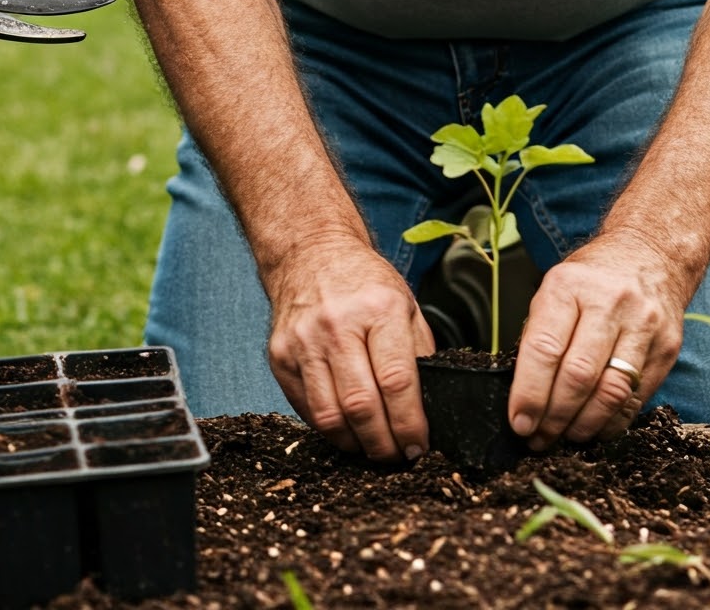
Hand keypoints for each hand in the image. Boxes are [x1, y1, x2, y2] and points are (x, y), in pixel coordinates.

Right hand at [265, 234, 434, 462]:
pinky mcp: (280, 355)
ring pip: (330, 417)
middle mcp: (337, 324)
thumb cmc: (364, 282)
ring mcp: (303, 341)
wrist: (309, 253)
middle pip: (362, 406)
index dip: (410, 425)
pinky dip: (330, 428)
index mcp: (379, 308)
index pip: (396, 381)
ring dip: (355, 444)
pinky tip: (346, 426)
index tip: (418, 446)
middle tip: (396, 455)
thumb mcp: (406, 305)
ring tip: (371, 445)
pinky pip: (307, 410)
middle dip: (384, 445)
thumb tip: (430, 411)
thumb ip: (419, 355)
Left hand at [509, 230, 688, 450]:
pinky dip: (613, 423)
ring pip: (610, 393)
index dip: (530, 393)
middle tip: (538, 439)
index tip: (519, 422)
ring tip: (565, 438)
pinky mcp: (667, 349)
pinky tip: (596, 430)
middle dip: (554, 417)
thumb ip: (540, 335)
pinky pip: (636, 399)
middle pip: (578, 376)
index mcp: (569, 286)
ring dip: (584, 426)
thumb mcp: (556, 288)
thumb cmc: (592, 278)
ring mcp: (643, 326)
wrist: (651, 254)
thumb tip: (522, 395)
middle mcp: (609, 304)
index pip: (544, 348)